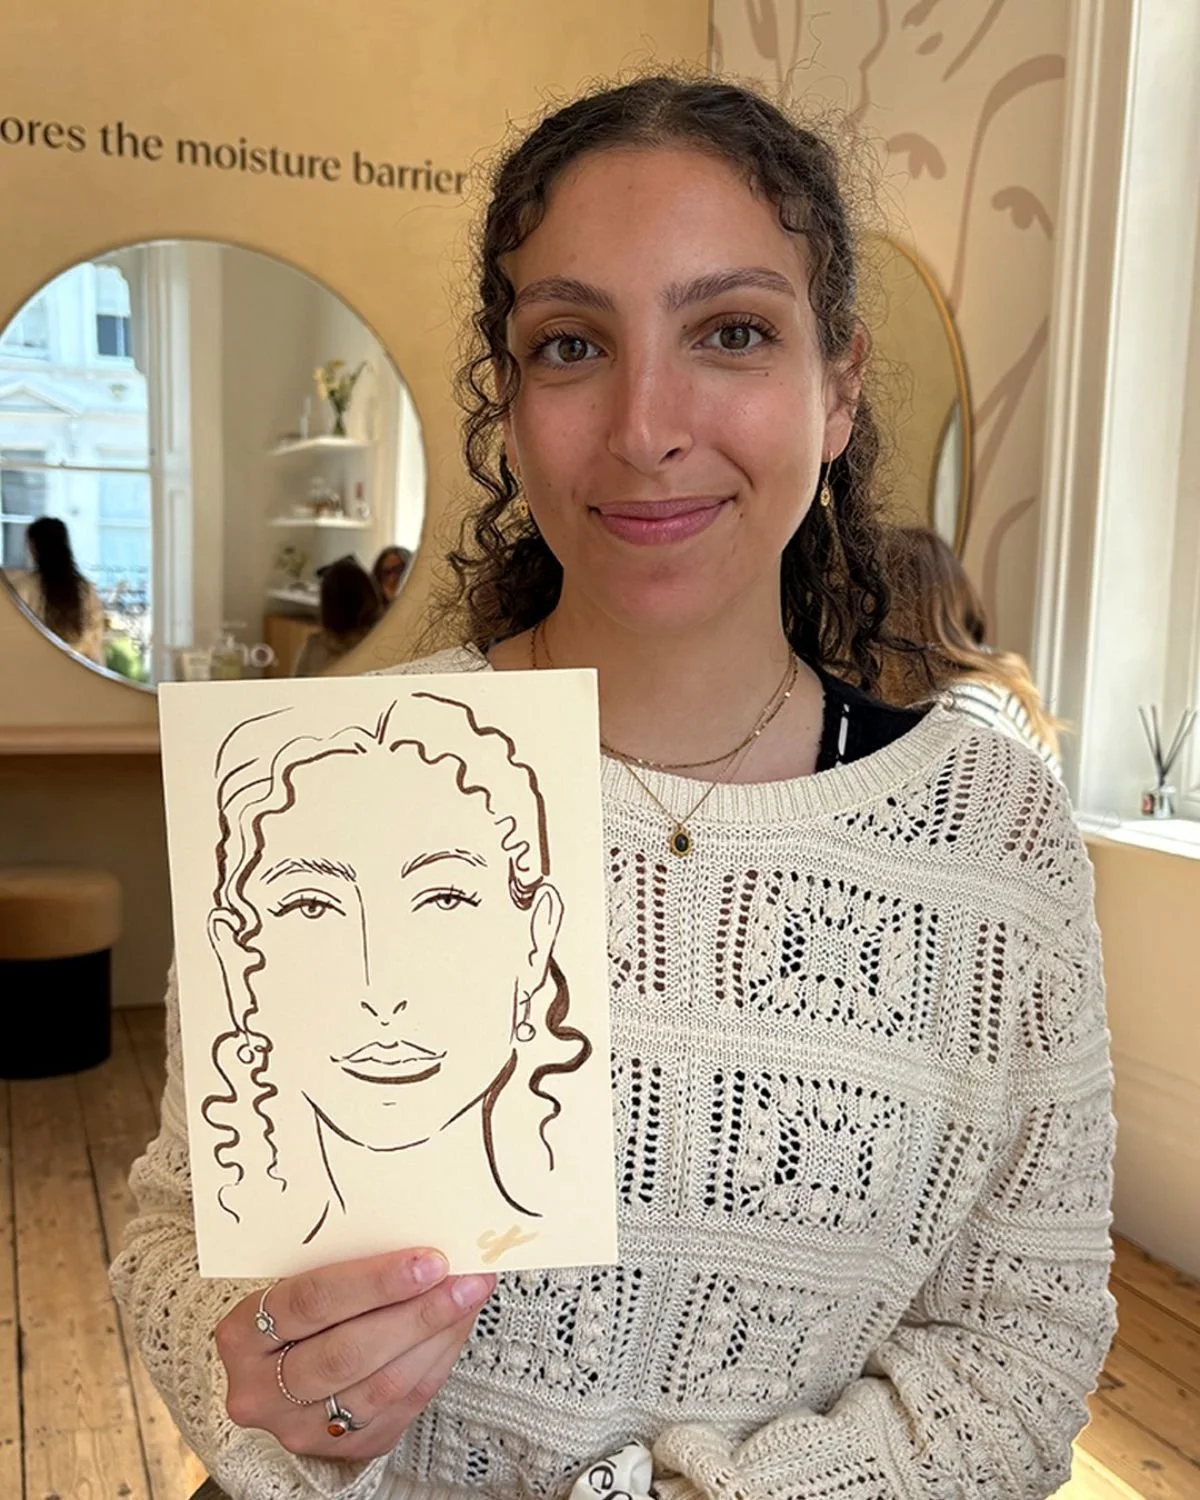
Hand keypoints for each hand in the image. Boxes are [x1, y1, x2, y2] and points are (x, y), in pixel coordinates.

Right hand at [216, 1249, 494, 1459]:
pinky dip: (435, 1362)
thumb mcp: (295, 1281)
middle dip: (416, 1313)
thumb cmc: (297, 1311)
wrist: (281, 1375)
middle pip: (347, 1352)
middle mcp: (261, 1390)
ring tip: (470, 1297)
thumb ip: (341, 1264)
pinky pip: (400, 1407)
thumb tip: (421, 1237)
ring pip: (380, 1386)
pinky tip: (456, 1328)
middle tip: (464, 1279)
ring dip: (435, 1337)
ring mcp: (299, 1428)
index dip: (374, 1282)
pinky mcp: (341, 1450)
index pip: (311, 1302)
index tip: (429, 1260)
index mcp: (242, 1334)